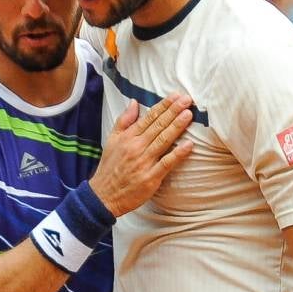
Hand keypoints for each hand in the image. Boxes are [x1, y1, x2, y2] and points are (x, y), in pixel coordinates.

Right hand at [88, 95, 194, 216]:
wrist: (103, 195)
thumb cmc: (110, 167)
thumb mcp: (112, 140)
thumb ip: (124, 120)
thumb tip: (134, 102)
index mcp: (128, 137)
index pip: (149, 117)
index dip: (164, 105)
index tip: (177, 96)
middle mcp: (136, 147)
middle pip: (158, 126)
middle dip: (174, 111)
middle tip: (187, 99)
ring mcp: (144, 162)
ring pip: (163, 140)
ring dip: (177, 127)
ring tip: (188, 115)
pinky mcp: (150, 178)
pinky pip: (166, 163)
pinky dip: (178, 154)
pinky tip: (189, 145)